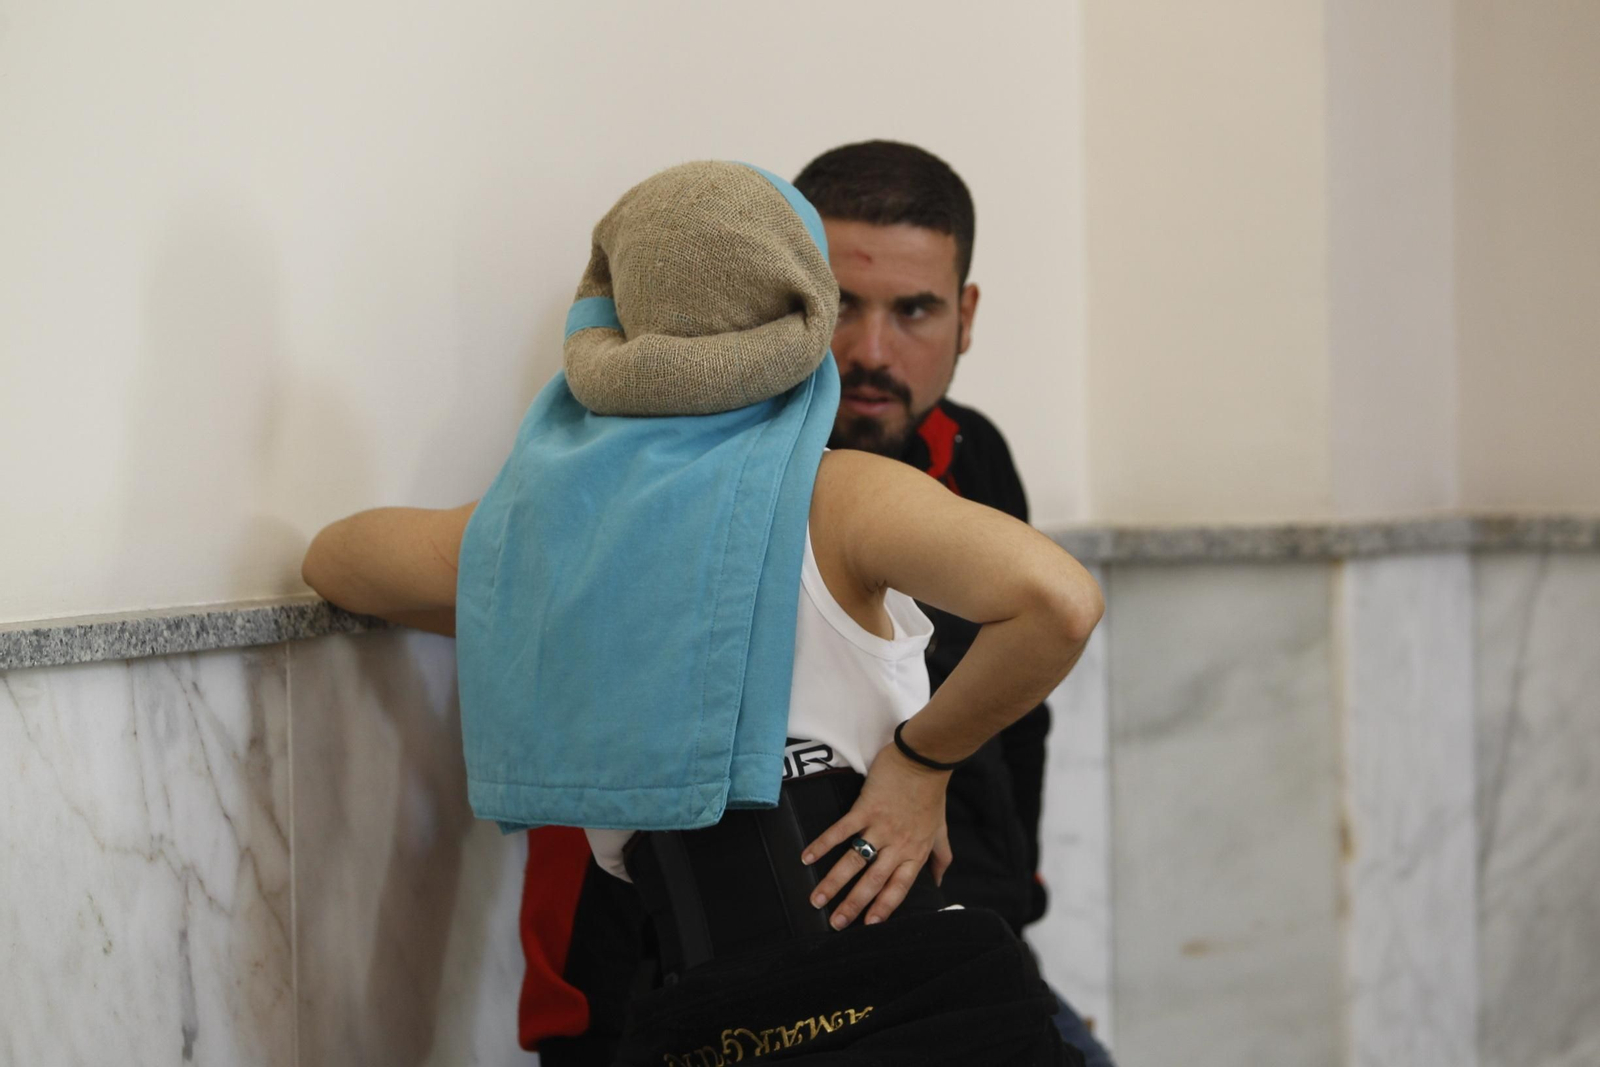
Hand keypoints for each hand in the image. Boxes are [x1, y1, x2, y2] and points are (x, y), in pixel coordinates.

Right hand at [800, 742, 953, 929]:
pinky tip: (807, 857)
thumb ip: (941, 857)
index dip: (883, 907)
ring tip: (816, 900)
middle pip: (873, 882)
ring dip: (833, 883)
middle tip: (835, 923)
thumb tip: (941, 881)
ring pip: (854, 862)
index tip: (868, 925)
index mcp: (916, 852)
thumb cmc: (932, 792)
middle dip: (852, 905)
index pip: (899, 888)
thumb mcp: (941, 829)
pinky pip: (841, 831)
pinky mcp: (865, 808)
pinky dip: (823, 845)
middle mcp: (898, 845)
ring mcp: (880, 827)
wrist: (925, 758)